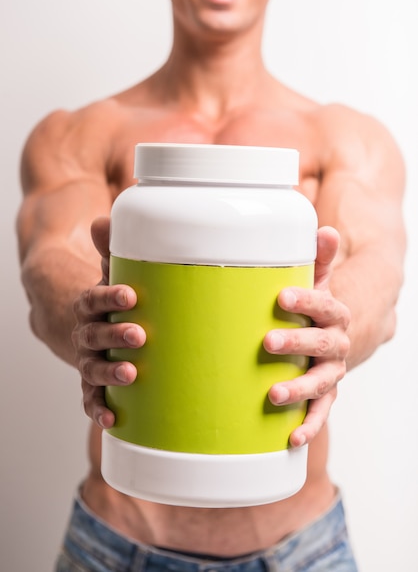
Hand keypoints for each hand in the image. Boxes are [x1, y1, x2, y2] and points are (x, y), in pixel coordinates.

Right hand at [72, 217, 145, 427]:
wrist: (92, 324)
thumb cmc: (113, 297)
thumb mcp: (113, 272)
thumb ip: (113, 251)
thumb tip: (104, 218)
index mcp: (90, 304)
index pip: (93, 298)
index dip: (109, 297)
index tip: (130, 295)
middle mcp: (86, 332)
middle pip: (94, 334)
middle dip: (115, 335)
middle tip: (140, 335)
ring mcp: (88, 359)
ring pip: (91, 367)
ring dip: (109, 372)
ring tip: (130, 374)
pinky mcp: (93, 383)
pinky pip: (91, 398)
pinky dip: (98, 409)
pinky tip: (112, 419)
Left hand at [263, 226, 349, 446]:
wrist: (330, 337)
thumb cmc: (313, 309)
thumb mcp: (318, 282)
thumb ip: (318, 259)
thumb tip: (323, 228)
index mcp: (335, 313)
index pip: (326, 304)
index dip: (307, 300)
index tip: (281, 296)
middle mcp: (338, 343)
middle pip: (323, 343)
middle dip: (297, 343)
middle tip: (267, 342)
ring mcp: (333, 371)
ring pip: (322, 382)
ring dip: (299, 389)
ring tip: (272, 395)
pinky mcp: (326, 394)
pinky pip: (321, 411)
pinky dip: (309, 425)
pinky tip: (291, 438)